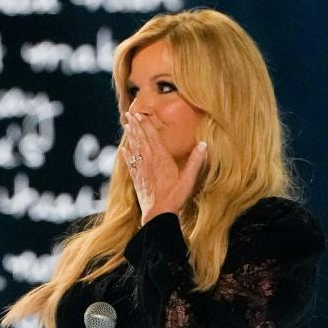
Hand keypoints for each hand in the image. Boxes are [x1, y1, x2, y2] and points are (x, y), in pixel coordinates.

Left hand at [121, 109, 207, 223]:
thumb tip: (204, 144)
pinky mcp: (136, 179)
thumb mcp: (188, 179)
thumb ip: (196, 161)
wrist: (157, 214)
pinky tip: (123, 149)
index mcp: (161, 158)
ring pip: (134, 148)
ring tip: (126, 125)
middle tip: (129, 113)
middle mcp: (149, 161)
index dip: (146, 124)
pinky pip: (130, 163)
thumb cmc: (174, 197)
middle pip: (141, 139)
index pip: (152, 136)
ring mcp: (141, 170)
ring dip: (131, 136)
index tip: (140, 114)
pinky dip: (127, 154)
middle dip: (135, 125)